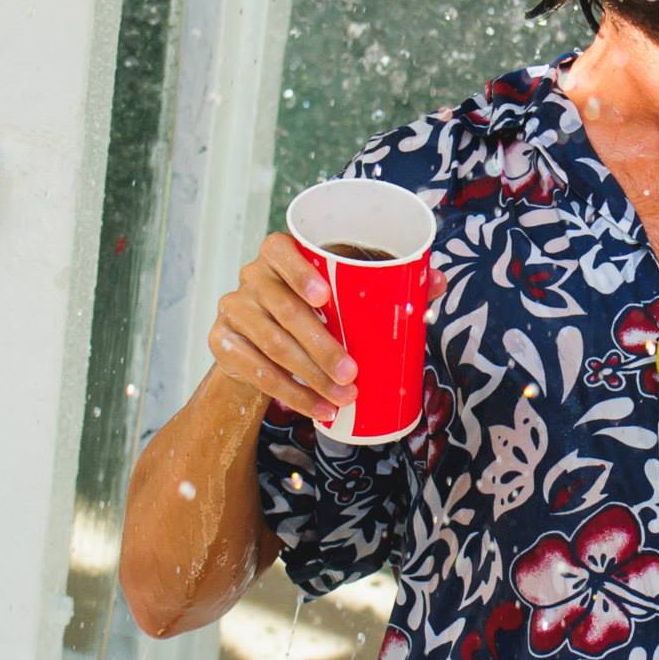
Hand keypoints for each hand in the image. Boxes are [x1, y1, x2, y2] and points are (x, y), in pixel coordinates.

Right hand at [208, 232, 444, 424]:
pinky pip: (257, 372)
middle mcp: (252, 277)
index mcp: (278, 254)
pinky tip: (317, 408)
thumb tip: (435, 281)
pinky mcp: (223, 343)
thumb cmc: (314, 309)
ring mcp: (234, 309)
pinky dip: (291, 394)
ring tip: (344, 398)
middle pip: (284, 310)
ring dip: (311, 377)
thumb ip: (386, 284)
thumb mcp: (343, 292)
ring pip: (272, 345)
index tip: (327, 297)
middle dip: (320, 346)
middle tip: (352, 374)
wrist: (259, 339)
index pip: (280, 251)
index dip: (300, 272)